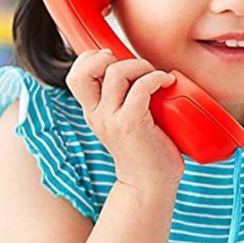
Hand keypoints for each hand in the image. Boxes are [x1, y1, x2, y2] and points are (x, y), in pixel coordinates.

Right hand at [65, 50, 184, 190]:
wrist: (149, 185)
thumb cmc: (146, 153)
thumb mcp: (124, 124)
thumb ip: (123, 102)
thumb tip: (140, 74)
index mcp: (93, 112)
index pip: (76, 74)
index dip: (92, 59)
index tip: (116, 60)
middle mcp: (97, 114)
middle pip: (84, 70)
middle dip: (108, 57)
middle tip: (134, 66)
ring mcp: (112, 120)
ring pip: (116, 73)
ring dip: (140, 66)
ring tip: (155, 75)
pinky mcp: (132, 125)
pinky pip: (141, 88)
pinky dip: (156, 78)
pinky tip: (167, 82)